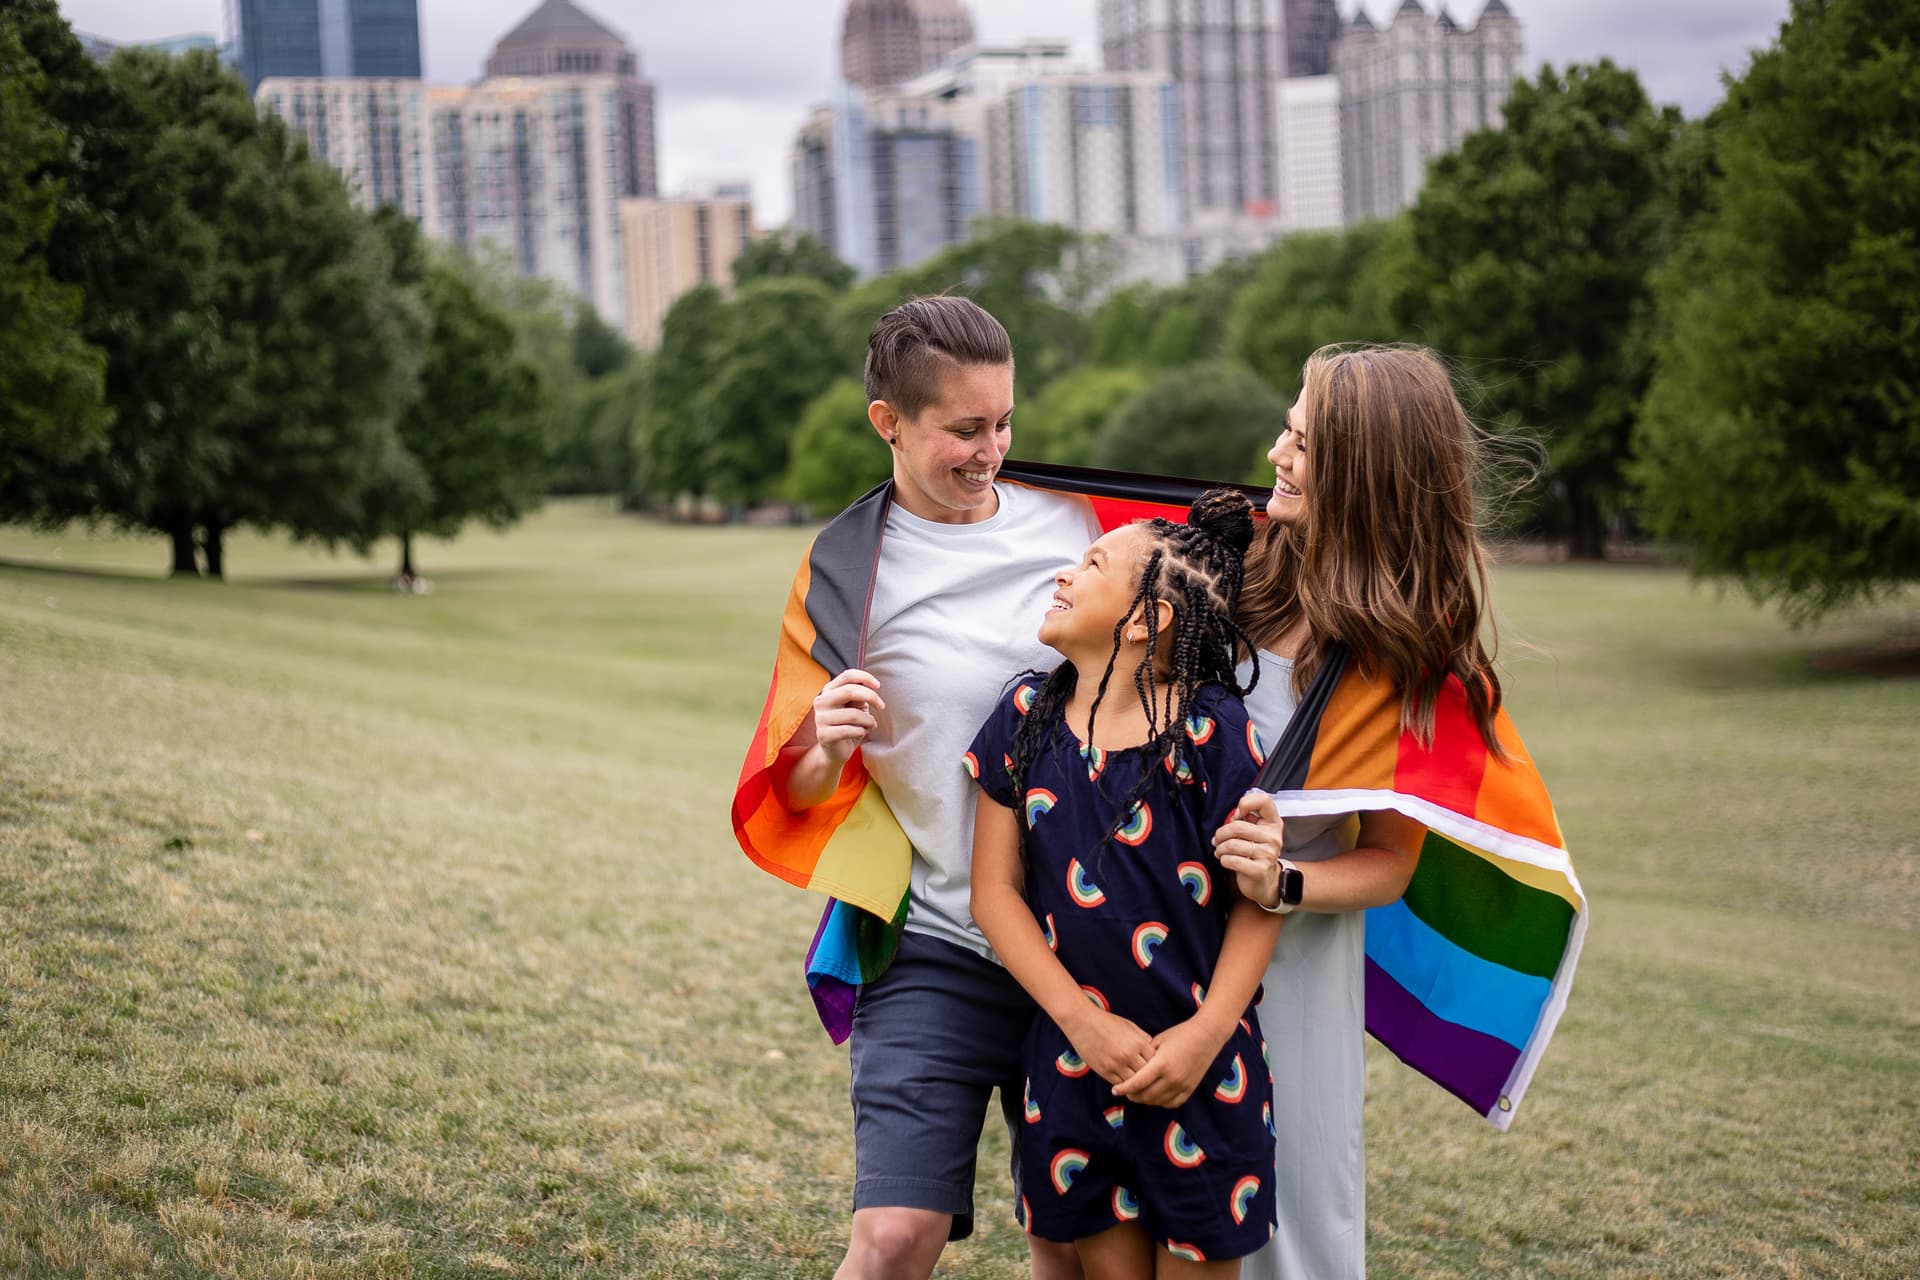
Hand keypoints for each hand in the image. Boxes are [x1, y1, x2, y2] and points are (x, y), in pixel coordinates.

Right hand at [811, 669, 884, 768]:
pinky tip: (861, 733)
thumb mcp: (855, 707)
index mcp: (828, 691)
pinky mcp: (824, 735)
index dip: (864, 677)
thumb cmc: (848, 725)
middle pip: (849, 691)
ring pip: (853, 714)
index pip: (847, 676)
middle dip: (871, 697)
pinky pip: (850, 730)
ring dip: (868, 720)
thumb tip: (869, 689)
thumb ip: (859, 696)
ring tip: (870, 724)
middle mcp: (821, 702)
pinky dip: (862, 731)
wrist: (835, 751)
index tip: (878, 685)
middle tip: (881, 706)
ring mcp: (820, 718)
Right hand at [1061, 1007, 1153, 1087]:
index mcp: (1138, 1043)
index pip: (1156, 1062)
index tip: (1157, 1067)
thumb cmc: (1107, 1022)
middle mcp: (1128, 1055)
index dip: (1157, 1065)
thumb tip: (1154, 1053)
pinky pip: (1120, 1084)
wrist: (1082, 1022)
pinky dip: (1125, 1085)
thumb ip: (1143, 1040)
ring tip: (1139, 1083)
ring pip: (1134, 1083)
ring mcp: (1116, 1064)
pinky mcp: (1104, 1071)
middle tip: (1151, 1079)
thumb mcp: (1130, 1026)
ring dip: (1137, 1083)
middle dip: (1149, 1077)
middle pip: (1147, 1074)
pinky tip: (1126, 1082)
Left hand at [1112, 1017, 1226, 1108]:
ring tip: (1138, 1092)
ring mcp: (1182, 1086)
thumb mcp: (1158, 1041)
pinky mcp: (1190, 1089)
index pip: (1137, 1083)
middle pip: (1145, 1096)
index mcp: (1161, 1064)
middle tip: (1125, 1091)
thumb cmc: (1180, 1034)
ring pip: (1157, 1101)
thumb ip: (1144, 1057)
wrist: (1207, 1036)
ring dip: (1145, 1099)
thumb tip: (1130, 1068)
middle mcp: (1172, 1078)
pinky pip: (1171, 1103)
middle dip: (1132, 1095)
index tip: (1114, 1090)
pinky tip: (1155, 1095)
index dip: (1123, 1088)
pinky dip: (1160, 1102)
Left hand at [1213, 790, 1285, 908]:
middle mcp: (1273, 837)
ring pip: (1232, 845)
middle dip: (1221, 834)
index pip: (1263, 801)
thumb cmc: (1254, 853)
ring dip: (1220, 848)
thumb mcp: (1254, 832)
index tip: (1237, 815)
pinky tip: (1226, 860)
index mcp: (1273, 823)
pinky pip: (1232, 860)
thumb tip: (1233, 816)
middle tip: (1217, 840)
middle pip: (1238, 827)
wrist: (1265, 882)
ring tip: (1220, 851)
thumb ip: (1245, 820)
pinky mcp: (1259, 870)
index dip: (1245, 803)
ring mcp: (1268, 854)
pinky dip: (1224, 860)